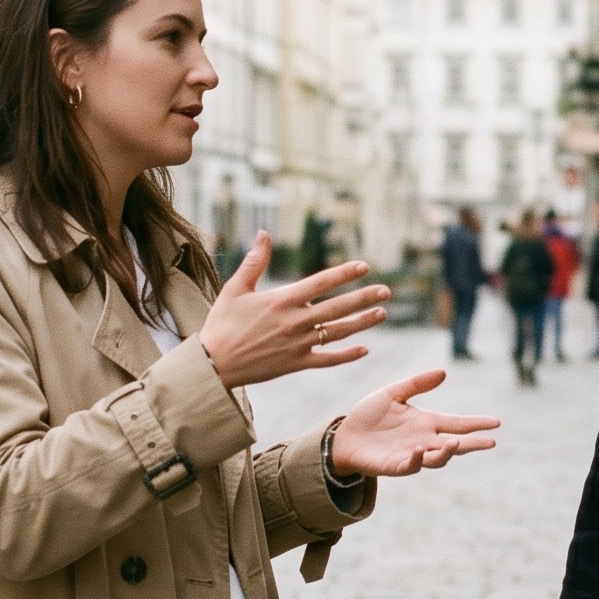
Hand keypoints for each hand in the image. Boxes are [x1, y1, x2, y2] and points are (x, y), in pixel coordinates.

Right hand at [195, 233, 390, 388]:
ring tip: (381, 313)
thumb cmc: (222, 324)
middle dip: (364, 298)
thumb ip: (254, 261)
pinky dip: (346, 356)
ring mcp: (298, 345)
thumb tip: (264, 233)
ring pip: (337, 332)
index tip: (364, 266)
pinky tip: (364, 350)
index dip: (344, 273)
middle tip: (385, 291)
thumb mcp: (235, 289)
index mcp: (282, 300)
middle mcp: (294, 321)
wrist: (212, 364)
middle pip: (337, 307)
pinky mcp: (296, 365)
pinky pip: (327, 360)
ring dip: (362, 323)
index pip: (321, 282)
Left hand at [327, 370, 499, 476]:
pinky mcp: (396, 465)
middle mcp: (424, 440)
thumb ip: (416, 384)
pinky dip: (418, 459)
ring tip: (455, 443)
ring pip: (437, 458)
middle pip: (455, 444)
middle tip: (491, 442)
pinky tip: (420, 449)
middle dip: (473, 443)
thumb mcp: (393, 394)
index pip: (457, 423)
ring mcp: (412, 455)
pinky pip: (412, 465)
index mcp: (426, 422)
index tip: (496, 422)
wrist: (344, 436)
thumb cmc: (369, 416)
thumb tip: (443, 372)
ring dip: (447, 452)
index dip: (476, 423)